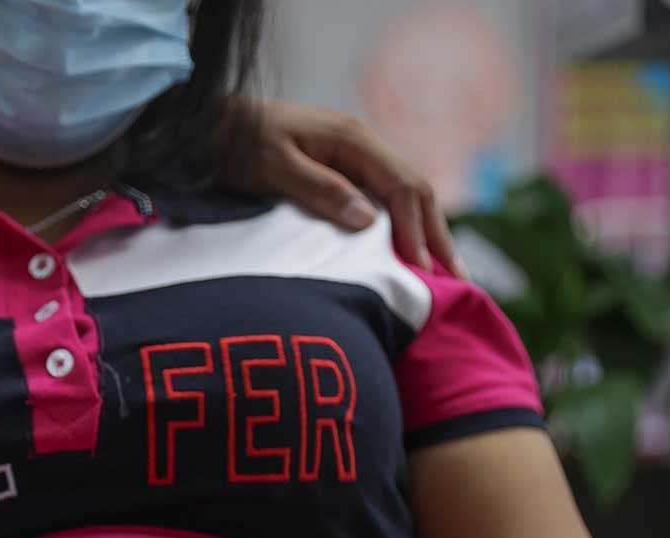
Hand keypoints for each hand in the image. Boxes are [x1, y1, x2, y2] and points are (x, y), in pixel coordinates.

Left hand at [230, 99, 466, 279]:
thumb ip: (320, 190)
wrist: (212, 123)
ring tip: (442, 273)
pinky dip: (402, 225)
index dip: (416, 231)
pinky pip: (385, 197)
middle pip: (415, 191)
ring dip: (425, 233)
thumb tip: (369, 219)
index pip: (402, 187)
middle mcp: (362, 144)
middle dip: (437, 237)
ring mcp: (355, 155)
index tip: (423, 270)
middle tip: (457, 281)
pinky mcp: (343, 168)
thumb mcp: (273, 167)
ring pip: (404, 195)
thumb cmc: (236, 143)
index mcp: (352, 140)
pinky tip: (407, 251)